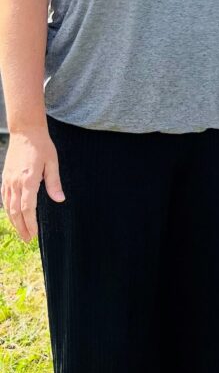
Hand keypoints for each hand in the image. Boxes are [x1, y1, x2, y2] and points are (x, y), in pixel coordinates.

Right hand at [1, 128, 64, 242]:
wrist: (25, 132)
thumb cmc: (42, 146)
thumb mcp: (52, 163)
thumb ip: (54, 182)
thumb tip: (60, 199)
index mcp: (28, 180)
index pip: (28, 208)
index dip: (31, 223)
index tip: (35, 234)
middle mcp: (15, 182)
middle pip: (16, 211)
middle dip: (22, 227)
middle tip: (28, 240)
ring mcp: (8, 180)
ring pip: (8, 206)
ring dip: (14, 221)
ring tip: (21, 232)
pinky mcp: (5, 177)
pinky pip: (4, 198)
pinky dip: (8, 210)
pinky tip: (13, 216)